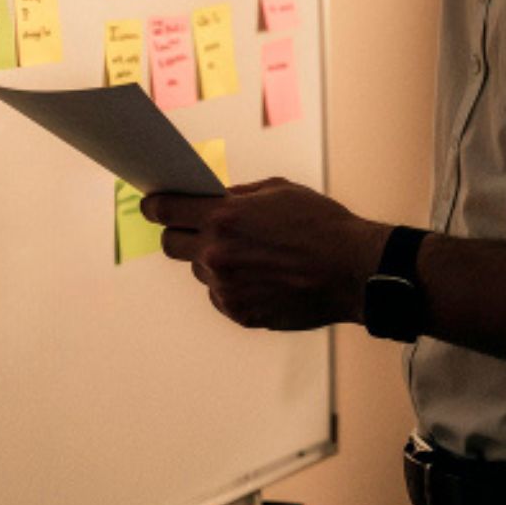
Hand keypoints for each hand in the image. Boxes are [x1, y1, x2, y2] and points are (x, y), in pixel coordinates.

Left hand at [141, 179, 390, 330]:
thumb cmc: (321, 224)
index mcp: (223, 218)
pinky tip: (263, 277)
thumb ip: (238, 196)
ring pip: (200, 271)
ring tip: (252, 256)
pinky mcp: (239, 313)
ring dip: (215, 261)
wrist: (353, 270)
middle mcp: (217, 254)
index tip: (152, 204)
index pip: (165, 210)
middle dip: (180, 233)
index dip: (155, 205)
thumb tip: (213, 199)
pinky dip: (233, 286)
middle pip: (171, 245)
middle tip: (198, 229)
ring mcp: (226, 288)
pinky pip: (220, 296)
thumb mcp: (278, 190)